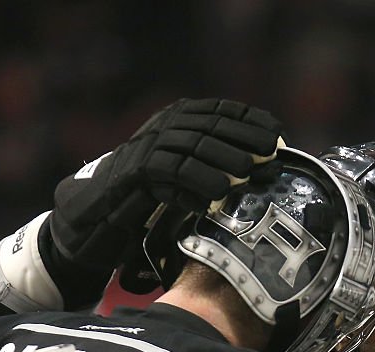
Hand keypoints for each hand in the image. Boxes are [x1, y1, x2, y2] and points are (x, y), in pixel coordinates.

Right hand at [49, 98, 283, 270]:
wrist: (96, 216)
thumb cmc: (149, 198)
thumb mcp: (186, 177)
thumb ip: (214, 166)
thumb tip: (263, 166)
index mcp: (176, 120)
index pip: (220, 111)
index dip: (250, 120)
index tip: (278, 133)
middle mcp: (162, 127)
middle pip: (209, 126)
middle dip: (243, 138)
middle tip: (271, 153)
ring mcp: (145, 147)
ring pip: (191, 146)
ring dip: (223, 158)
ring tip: (249, 172)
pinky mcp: (133, 172)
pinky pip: (169, 171)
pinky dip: (195, 181)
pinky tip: (217, 192)